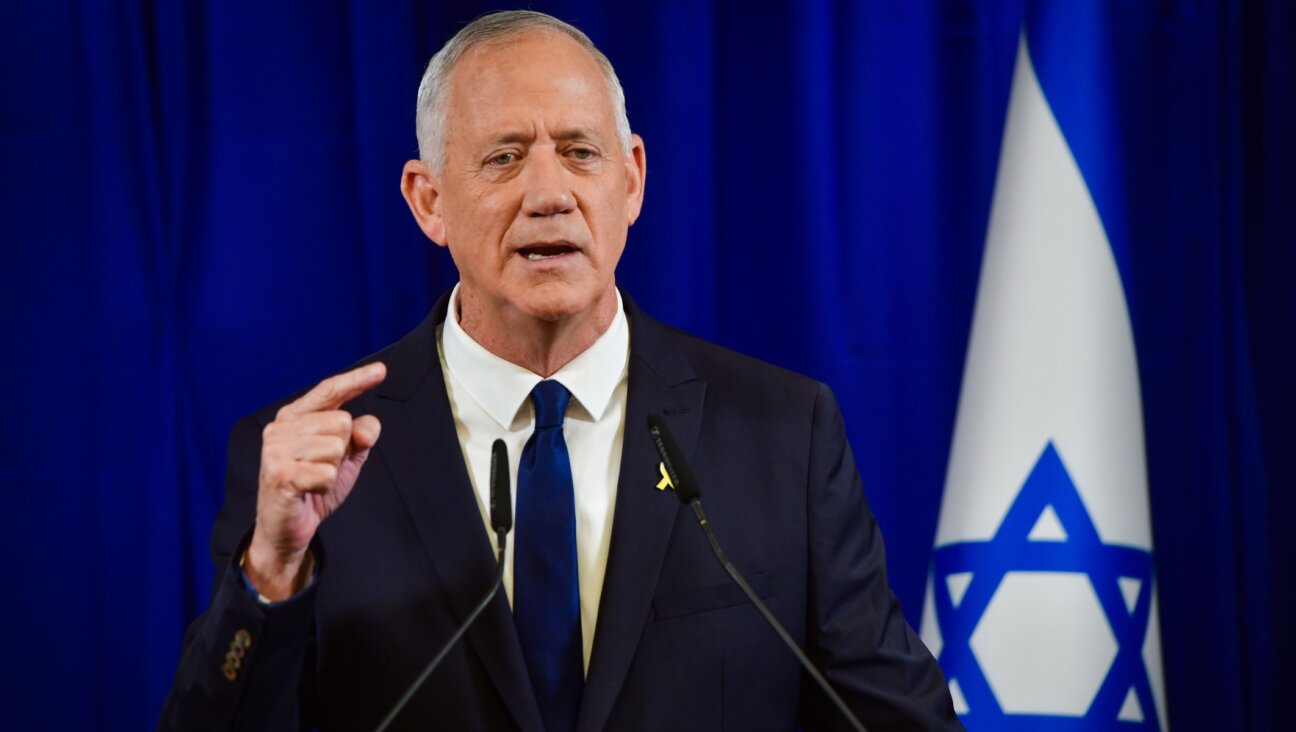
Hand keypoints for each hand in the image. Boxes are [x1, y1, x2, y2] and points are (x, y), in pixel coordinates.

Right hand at [245, 362, 386, 599]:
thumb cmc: (313, 486)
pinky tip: (310, 490)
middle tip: (321, 467)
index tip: (381, 370)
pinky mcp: (279, 474)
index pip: (330, 391)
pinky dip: (326, 485)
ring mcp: (277, 450)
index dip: (356, 380)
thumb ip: (360, 435)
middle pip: (341, 422)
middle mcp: (281, 427)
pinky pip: (327, 472)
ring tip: (313, 479)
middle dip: (342, 449)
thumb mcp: (345, 457)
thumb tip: (368, 428)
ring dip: (333, 469)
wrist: (286, 528)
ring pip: (336, 447)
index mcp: (295, 416)